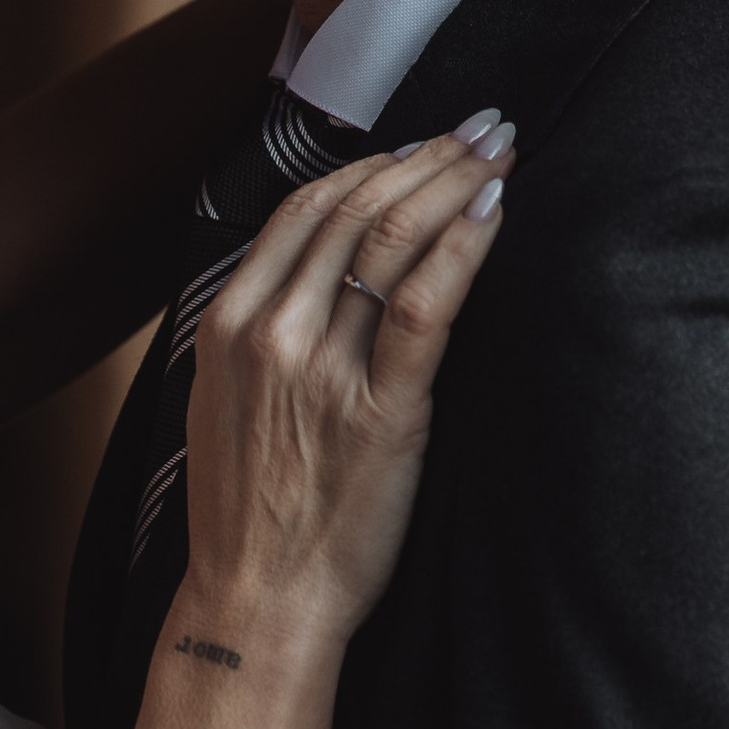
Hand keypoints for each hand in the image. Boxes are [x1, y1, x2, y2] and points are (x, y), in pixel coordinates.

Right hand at [182, 125, 507, 647]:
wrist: (257, 601)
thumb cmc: (251, 512)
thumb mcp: (227, 402)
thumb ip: (262, 329)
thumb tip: (319, 272)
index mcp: (227, 323)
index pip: (306, 209)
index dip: (374, 163)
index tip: (424, 145)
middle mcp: (269, 333)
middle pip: (357, 208)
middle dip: (429, 155)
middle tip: (483, 126)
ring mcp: (322, 371)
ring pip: (392, 241)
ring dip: (455, 182)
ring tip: (501, 153)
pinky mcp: (380, 412)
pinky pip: (426, 306)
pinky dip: (464, 246)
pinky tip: (495, 212)